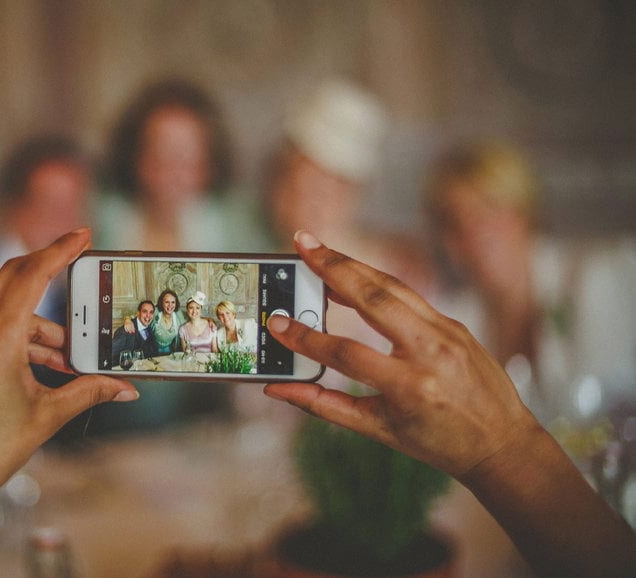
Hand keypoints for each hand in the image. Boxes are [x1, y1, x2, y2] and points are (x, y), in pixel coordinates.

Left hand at [0, 228, 138, 487]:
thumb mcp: (46, 417)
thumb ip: (87, 393)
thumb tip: (123, 388)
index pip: (31, 276)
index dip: (60, 250)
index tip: (82, 235)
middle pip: (13, 276)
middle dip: (48, 268)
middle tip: (79, 266)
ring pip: (7, 308)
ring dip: (43, 323)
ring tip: (72, 359)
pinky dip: (24, 340)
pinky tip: (46, 371)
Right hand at [263, 230, 536, 476]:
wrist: (503, 444)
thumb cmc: (437, 442)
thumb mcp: (377, 430)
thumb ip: (323, 405)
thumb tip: (277, 389)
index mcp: (410, 388)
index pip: (346, 354)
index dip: (305, 338)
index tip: (277, 323)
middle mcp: (431, 353)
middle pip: (374, 298)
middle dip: (334, 268)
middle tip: (302, 243)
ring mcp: (447, 333)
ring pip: (393, 287)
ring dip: (353, 265)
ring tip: (320, 249)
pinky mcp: (453, 324)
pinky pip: (408, 295)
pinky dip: (376, 282)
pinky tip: (352, 276)